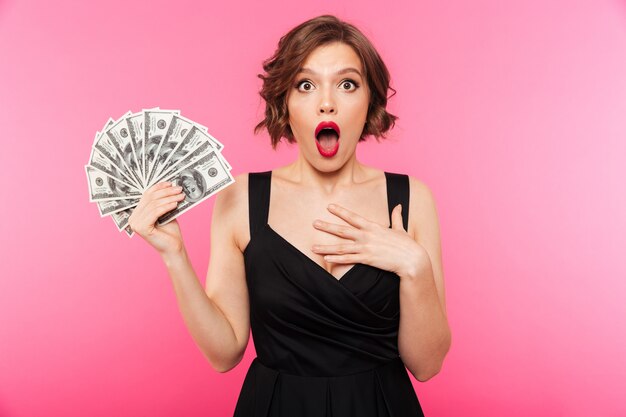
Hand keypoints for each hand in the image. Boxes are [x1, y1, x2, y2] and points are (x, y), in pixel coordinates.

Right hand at [128, 181, 186, 254]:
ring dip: (169, 198)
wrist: (173, 248)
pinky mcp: (141, 228)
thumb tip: (170, 185)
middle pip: (150, 198)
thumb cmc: (170, 231)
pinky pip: (155, 212)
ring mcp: (135, 223)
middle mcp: (133, 218)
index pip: (146, 195)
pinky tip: (175, 204)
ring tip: (180, 196)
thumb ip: (163, 201)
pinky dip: (166, 206)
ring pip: (154, 205)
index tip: (170, 183)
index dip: (158, 187)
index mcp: (137, 213)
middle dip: (166, 192)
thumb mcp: (166, 212)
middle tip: (179, 189)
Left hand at [311, 203, 429, 278]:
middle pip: (342, 231)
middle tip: (314, 223)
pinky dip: (336, 259)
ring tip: (313, 247)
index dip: (340, 211)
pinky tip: (326, 258)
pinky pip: (348, 259)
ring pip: (341, 247)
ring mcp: (366, 248)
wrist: (412, 259)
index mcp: (373, 227)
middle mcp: (366, 236)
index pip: (353, 217)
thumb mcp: (401, 228)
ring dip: (326, 247)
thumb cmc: (407, 245)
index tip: (329, 207)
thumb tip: (399, 206)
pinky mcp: (367, 259)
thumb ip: (397, 217)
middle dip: (327, 227)